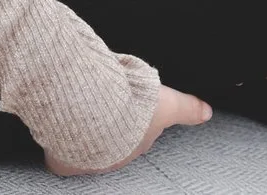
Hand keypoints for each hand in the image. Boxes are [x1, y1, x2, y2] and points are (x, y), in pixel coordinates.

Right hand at [44, 85, 210, 175]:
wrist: (92, 110)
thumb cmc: (129, 108)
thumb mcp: (166, 103)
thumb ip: (187, 108)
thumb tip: (207, 113)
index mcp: (138, 145)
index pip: (138, 136)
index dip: (133, 120)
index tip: (126, 106)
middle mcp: (115, 160)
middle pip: (113, 143)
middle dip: (110, 128)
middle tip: (102, 103)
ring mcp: (89, 164)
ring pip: (88, 150)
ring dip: (85, 133)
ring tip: (80, 110)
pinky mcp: (64, 163)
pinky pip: (61, 159)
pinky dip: (59, 149)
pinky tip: (59, 134)